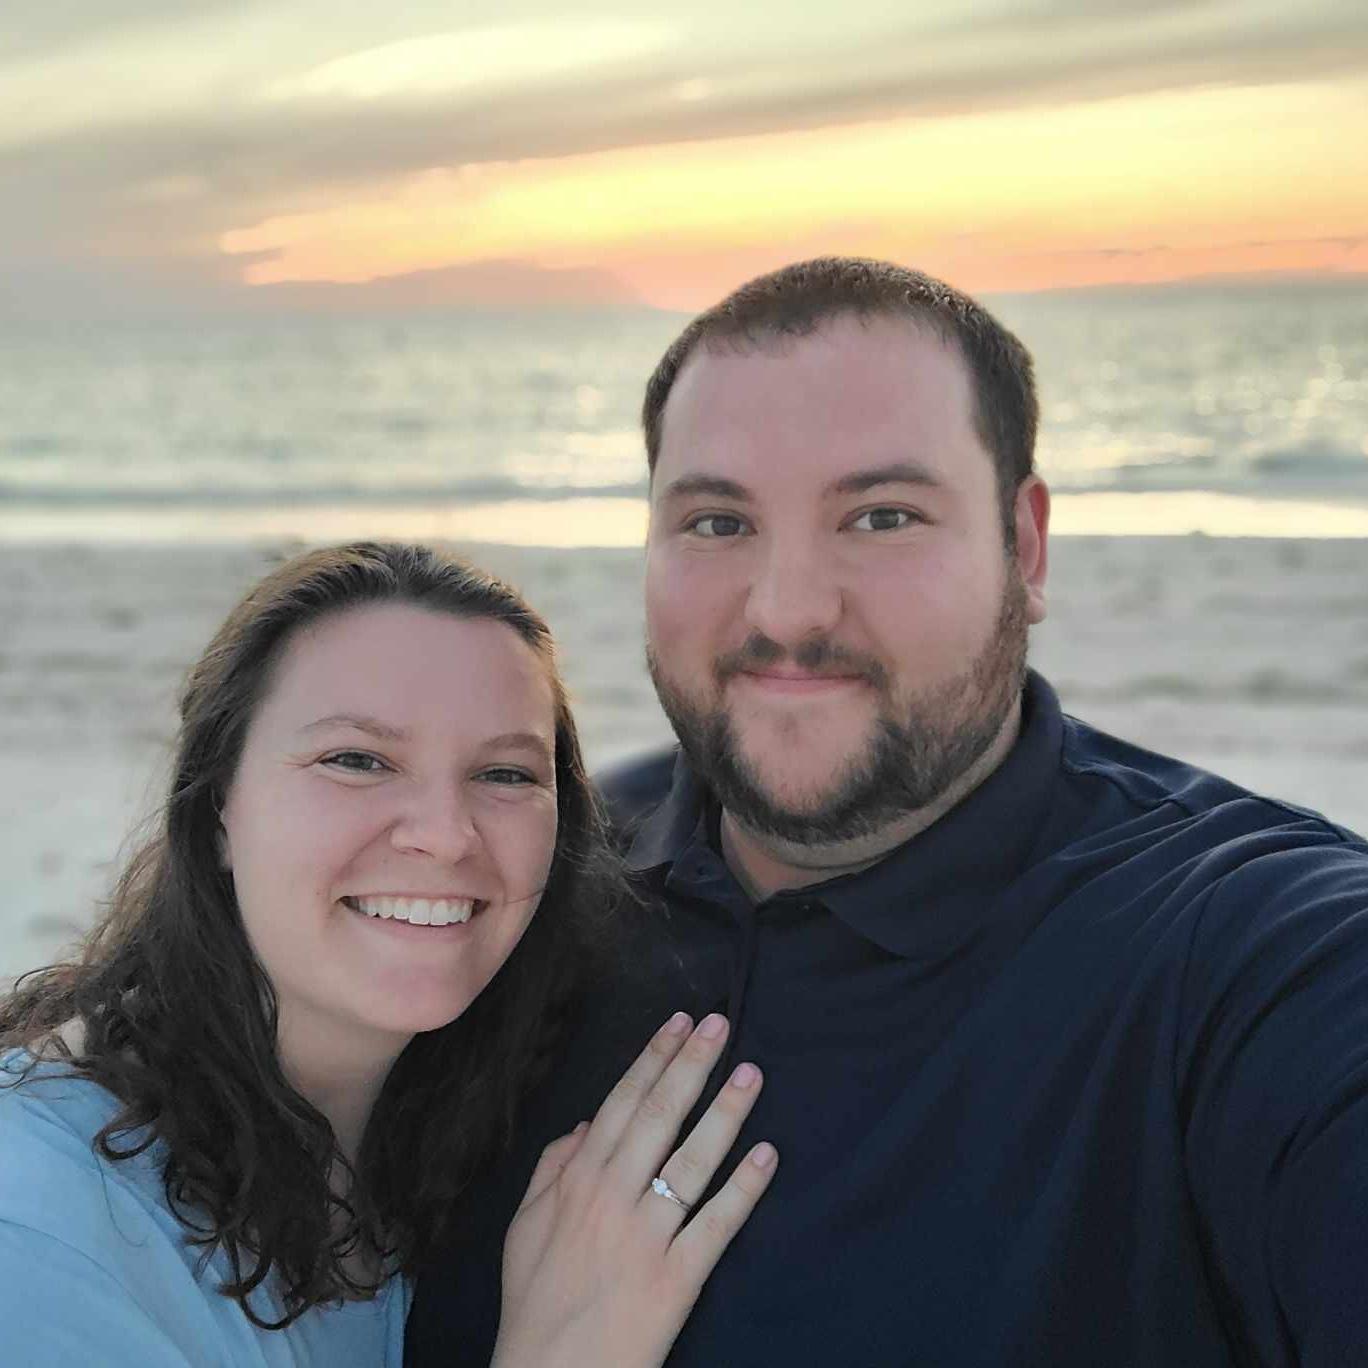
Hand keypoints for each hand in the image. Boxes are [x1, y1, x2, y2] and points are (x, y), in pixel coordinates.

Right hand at [490, 1013, 776, 1367]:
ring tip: (752, 1074)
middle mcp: (614, 1197)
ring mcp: (649, 1235)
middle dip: (692, 1064)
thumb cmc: (536, 1300)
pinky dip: (745, 1188)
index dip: (654, 1058)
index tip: (680, 1022)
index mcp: (578, 1179)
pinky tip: (767, 1155)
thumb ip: (551, 1167)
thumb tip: (584, 1122)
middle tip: (722, 1025)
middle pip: (661, 1116)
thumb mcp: (524, 1225)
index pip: (623, 1102)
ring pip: (694, 1160)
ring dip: (726, 1112)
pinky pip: (717, 1223)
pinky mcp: (678, 1276)